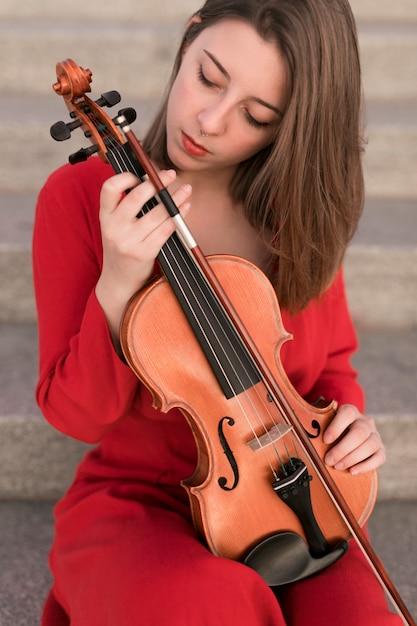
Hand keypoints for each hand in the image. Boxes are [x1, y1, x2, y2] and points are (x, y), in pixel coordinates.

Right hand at [95, 169, 191, 345]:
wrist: (118, 283)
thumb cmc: (121, 250)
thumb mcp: (115, 227)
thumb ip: (126, 208)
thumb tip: (153, 182)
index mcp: (105, 217)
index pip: (109, 188)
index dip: (126, 177)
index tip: (142, 176)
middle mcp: (113, 227)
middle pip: (137, 196)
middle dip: (157, 182)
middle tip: (171, 174)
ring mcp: (128, 241)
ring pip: (157, 213)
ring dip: (175, 198)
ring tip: (186, 190)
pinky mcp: (143, 253)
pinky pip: (166, 229)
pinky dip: (178, 216)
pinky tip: (185, 208)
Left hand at [323, 404, 385, 475]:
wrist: (348, 435)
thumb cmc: (333, 432)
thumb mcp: (326, 425)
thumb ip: (319, 427)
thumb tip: (308, 435)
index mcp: (350, 412)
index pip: (347, 414)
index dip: (336, 427)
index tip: (325, 440)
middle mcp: (365, 422)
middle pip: (359, 432)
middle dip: (343, 449)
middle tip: (329, 460)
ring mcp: (375, 435)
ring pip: (370, 445)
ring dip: (352, 458)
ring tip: (338, 466)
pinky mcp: (380, 449)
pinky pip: (379, 458)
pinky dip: (366, 466)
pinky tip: (352, 471)